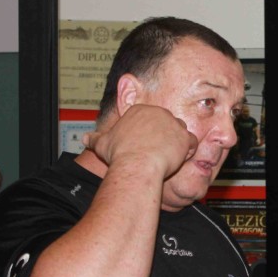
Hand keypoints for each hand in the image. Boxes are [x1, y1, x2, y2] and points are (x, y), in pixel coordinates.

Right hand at [82, 104, 197, 178]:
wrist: (136, 166)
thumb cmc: (119, 155)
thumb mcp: (102, 144)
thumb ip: (95, 139)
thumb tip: (85, 139)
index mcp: (139, 110)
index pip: (151, 118)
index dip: (151, 133)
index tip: (146, 146)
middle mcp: (157, 112)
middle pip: (166, 122)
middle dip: (164, 136)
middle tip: (158, 153)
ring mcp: (172, 123)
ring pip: (180, 130)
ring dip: (177, 142)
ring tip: (168, 157)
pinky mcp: (184, 136)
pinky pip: (192, 142)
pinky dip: (189, 151)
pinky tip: (179, 159)